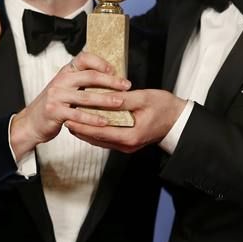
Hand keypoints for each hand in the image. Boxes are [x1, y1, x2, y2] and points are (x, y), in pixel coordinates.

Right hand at [9, 52, 131, 159]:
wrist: (32, 121)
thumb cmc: (54, 104)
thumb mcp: (65, 87)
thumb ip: (82, 81)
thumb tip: (110, 77)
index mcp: (66, 71)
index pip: (83, 58)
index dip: (100, 62)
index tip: (114, 69)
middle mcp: (61, 80)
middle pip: (90, 76)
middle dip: (111, 81)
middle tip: (126, 85)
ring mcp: (56, 95)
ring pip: (86, 97)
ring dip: (105, 100)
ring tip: (120, 103)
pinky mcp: (54, 111)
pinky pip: (78, 115)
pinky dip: (92, 119)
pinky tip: (104, 121)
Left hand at [66, 89, 185, 153]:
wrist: (177, 119)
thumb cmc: (164, 107)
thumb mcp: (143, 98)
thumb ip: (123, 99)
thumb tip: (104, 95)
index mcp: (131, 135)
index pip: (101, 131)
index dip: (83, 124)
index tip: (69, 116)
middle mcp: (127, 144)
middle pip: (97, 138)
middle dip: (80, 128)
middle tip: (64, 118)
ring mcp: (128, 146)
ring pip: (101, 140)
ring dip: (86, 131)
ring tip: (71, 120)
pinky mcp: (128, 142)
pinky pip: (107, 138)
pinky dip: (96, 131)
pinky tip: (87, 124)